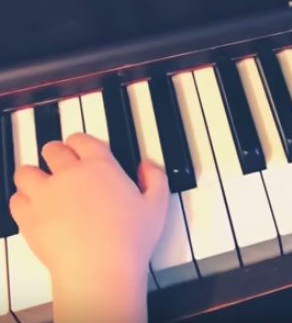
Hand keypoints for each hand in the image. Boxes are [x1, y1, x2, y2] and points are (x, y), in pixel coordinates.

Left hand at [9, 133, 168, 282]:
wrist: (100, 269)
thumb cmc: (130, 240)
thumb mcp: (157, 206)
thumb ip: (155, 178)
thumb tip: (147, 166)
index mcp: (100, 167)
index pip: (81, 139)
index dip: (79, 142)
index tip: (80, 148)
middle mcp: (69, 174)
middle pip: (51, 150)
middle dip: (56, 154)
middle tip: (61, 164)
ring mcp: (45, 194)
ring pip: (26, 172)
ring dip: (34, 176)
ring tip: (42, 185)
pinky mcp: (28, 216)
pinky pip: (16, 199)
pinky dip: (23, 201)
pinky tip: (34, 208)